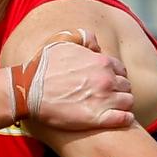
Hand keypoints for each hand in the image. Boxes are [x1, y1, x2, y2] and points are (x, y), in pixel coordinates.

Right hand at [11, 29, 133, 129]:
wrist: (28, 90)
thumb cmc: (42, 67)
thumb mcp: (61, 42)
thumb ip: (83, 37)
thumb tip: (96, 44)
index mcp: (101, 62)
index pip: (121, 70)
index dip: (114, 76)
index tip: (105, 83)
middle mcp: (106, 80)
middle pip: (126, 86)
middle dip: (119, 90)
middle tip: (107, 97)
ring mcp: (104, 99)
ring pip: (128, 102)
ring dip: (122, 104)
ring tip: (112, 108)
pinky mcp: (98, 118)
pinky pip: (124, 118)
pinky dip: (124, 118)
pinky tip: (118, 118)